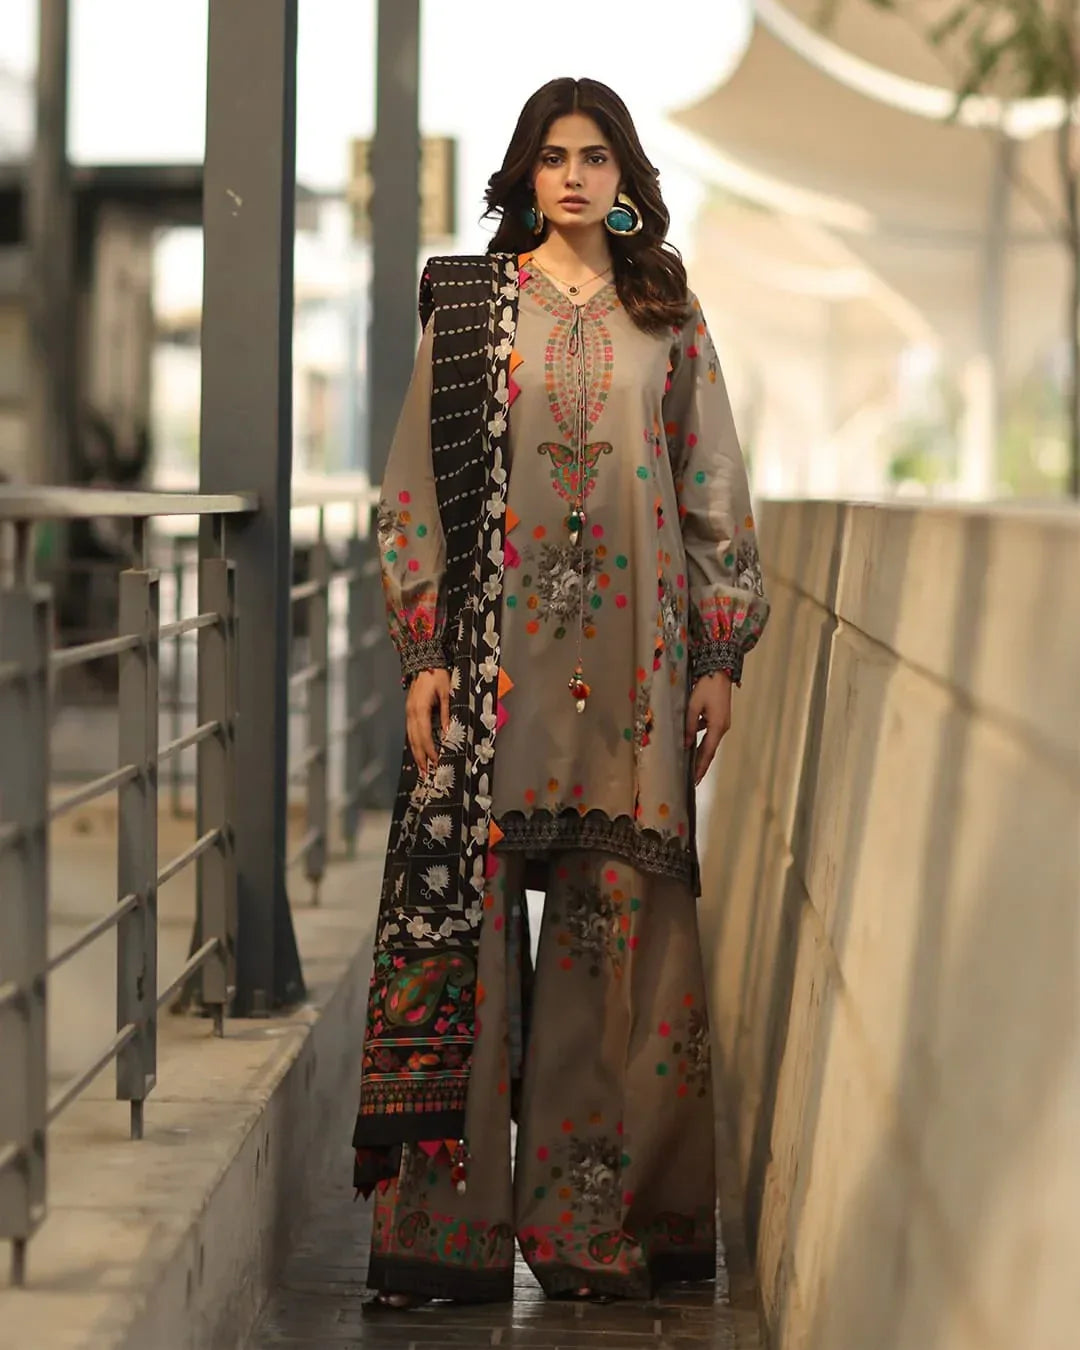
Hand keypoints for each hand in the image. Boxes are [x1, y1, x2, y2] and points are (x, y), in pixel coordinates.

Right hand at [406, 668, 450, 776]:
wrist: (424, 662)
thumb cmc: (438, 676)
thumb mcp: (447, 693)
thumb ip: (446, 713)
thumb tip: (447, 732)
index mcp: (420, 709)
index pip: (424, 735)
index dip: (430, 750)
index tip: (436, 762)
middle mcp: (411, 713)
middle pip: (414, 739)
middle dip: (420, 757)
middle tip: (426, 773)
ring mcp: (408, 712)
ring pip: (410, 736)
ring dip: (416, 753)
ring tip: (421, 767)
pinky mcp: (409, 711)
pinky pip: (410, 730)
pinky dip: (414, 743)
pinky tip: (418, 751)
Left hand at [685, 670, 732, 785]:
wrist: (720, 672)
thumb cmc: (706, 687)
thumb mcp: (693, 706)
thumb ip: (689, 726)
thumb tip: (687, 744)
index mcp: (717, 726)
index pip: (707, 752)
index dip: (700, 766)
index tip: (695, 779)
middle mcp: (722, 728)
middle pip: (710, 750)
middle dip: (701, 764)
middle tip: (694, 780)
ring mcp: (723, 723)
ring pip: (710, 742)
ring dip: (701, 753)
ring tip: (691, 765)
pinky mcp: (720, 718)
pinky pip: (710, 733)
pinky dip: (702, 741)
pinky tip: (693, 744)